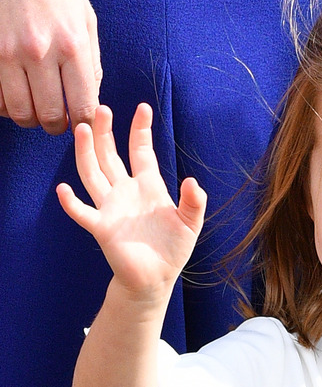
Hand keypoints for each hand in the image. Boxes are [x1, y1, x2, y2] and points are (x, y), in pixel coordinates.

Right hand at [0, 0, 100, 133]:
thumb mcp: (86, 24)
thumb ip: (90, 65)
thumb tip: (91, 100)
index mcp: (72, 47)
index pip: (83, 106)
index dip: (85, 124)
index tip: (83, 124)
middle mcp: (39, 53)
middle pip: (50, 115)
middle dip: (57, 127)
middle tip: (59, 122)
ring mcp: (8, 54)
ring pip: (20, 111)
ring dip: (31, 119)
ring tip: (38, 112)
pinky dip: (7, 106)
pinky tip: (17, 97)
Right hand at [57, 104, 206, 302]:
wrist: (156, 278)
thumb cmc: (173, 248)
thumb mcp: (191, 222)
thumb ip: (194, 202)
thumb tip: (193, 181)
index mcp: (149, 187)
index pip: (141, 152)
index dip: (141, 131)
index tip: (143, 108)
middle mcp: (126, 192)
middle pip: (111, 156)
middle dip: (107, 133)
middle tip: (102, 108)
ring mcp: (111, 208)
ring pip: (93, 174)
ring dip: (87, 153)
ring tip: (83, 130)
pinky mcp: (101, 228)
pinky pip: (82, 213)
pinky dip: (71, 202)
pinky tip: (63, 188)